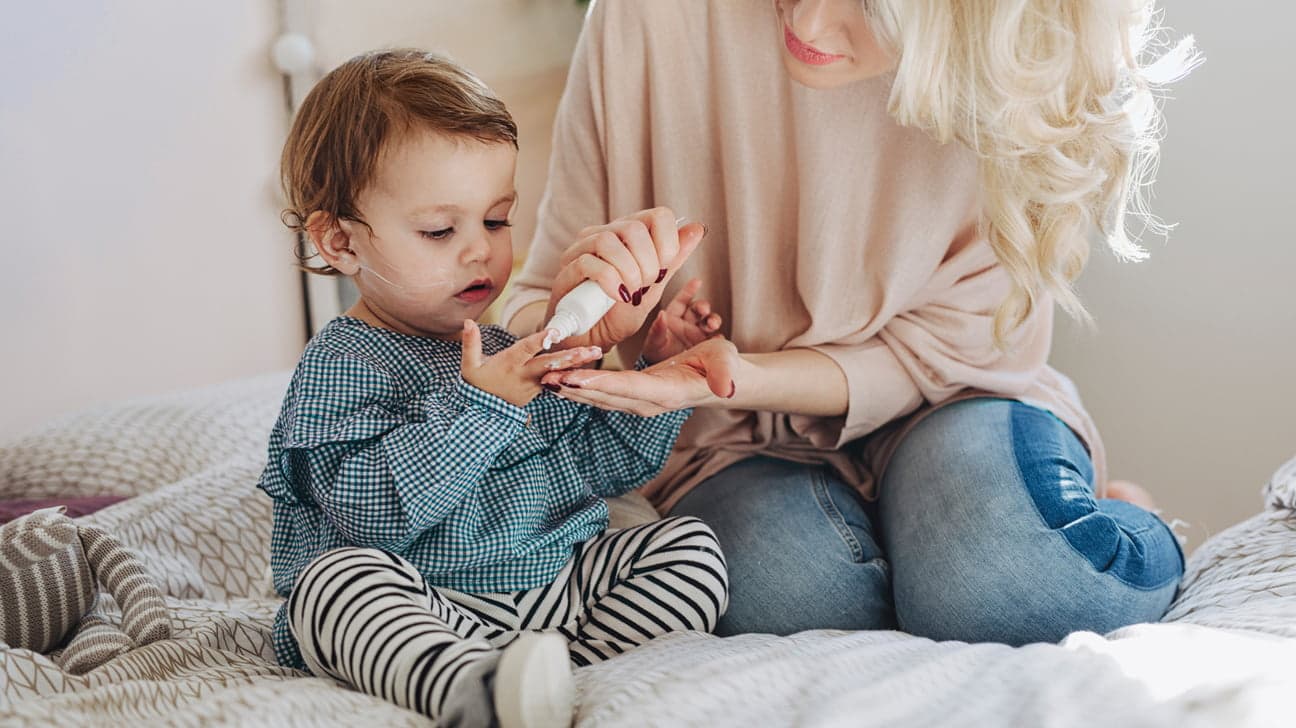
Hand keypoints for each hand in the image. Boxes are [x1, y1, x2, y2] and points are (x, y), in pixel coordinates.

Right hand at [460, 320, 602, 407]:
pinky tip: (589, 362)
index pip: (526, 350)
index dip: (540, 340)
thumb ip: (471, 343)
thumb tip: (468, 322)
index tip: (554, 332)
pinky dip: (572, 372)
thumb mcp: (469, 367)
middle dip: (571, 357)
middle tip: (591, 350)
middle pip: (550, 364)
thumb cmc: (477, 385)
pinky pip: (557, 379)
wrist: (484, 414)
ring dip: (577, 363)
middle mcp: (525, 374)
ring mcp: (535, 384)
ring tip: (596, 353)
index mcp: (509, 365)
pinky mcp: (540, 388)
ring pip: (558, 371)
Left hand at [540, 337, 740, 415]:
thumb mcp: (727, 364)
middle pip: (605, 396)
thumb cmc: (722, 366)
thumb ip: (725, 375)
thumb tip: (728, 387)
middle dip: (575, 387)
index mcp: (665, 392)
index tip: (575, 378)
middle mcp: (648, 402)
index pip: (627, 388)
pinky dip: (580, 386)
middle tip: (546, 377)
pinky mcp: (633, 396)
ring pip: (599, 397)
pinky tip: (561, 379)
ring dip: (572, 389)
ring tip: (545, 378)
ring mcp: (638, 401)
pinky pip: (602, 393)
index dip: (600, 383)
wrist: (720, 380)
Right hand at [546, 207, 706, 351]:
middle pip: (632, 228)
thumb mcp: (654, 287)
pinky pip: (588, 264)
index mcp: (626, 234)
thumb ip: (672, 260)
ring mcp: (579, 251)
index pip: (657, 215)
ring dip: (628, 271)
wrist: (592, 340)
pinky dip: (609, 281)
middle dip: (648, 262)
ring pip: (607, 241)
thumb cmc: (619, 312)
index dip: (668, 243)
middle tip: (646, 286)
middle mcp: (602, 235)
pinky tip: (617, 297)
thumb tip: (697, 229)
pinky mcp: (565, 273)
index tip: (664, 269)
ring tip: (631, 293)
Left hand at [642, 278, 723, 363]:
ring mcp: (698, 333)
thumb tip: (661, 314)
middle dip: (703, 307)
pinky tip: (718, 339)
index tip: (697, 281)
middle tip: (704, 310)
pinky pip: (716, 339)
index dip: (689, 290)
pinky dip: (718, 339)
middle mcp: (688, 322)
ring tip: (713, 324)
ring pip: (710, 321)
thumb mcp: (653, 342)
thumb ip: (657, 329)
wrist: (663, 373)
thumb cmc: (655, 353)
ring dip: (713, 320)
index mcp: (674, 316)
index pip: (682, 300)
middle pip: (699, 309)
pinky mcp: (707, 346)